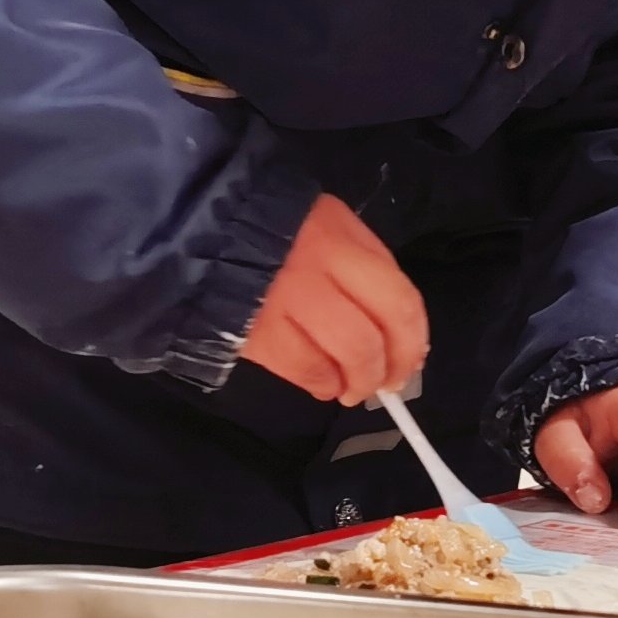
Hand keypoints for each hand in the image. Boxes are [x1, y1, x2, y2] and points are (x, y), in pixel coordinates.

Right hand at [239, 195, 428, 401]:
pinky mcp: (256, 330)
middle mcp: (319, 269)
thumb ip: (367, 271)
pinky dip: (322, 384)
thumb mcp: (333, 229)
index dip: (413, 341)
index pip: (399, 300)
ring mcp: (285, 300)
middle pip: (374, 334)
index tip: (411, 361)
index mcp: (344, 241)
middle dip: (389, 369)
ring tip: (353, 388)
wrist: (205, 231)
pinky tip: (324, 385)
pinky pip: (304, 369)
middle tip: (385, 384)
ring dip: (358, 383)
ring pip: (346, 355)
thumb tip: (398, 333)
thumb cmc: (281, 232)